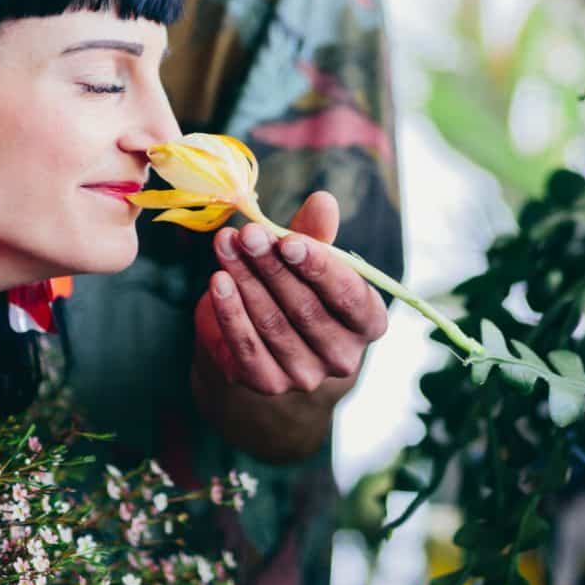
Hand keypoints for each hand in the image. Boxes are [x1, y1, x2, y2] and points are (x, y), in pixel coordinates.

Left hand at [195, 191, 388, 394]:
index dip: (320, 267)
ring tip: (225, 244)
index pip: (349, 296)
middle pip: (306, 308)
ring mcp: (305, 375)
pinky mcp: (267, 383)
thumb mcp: (308, 261)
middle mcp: (342, 355)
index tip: (289, 240)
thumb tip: (323, 201)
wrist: (261, 344)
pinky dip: (229, 311)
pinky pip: (246, 345)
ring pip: (272, 322)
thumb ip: (316, 234)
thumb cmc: (295, 291)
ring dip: (245, 279)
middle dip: (273, 266)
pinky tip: (218, 280)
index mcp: (367, 322)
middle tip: (248, 233)